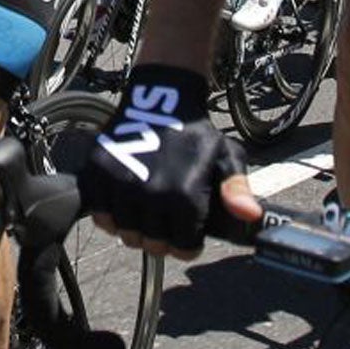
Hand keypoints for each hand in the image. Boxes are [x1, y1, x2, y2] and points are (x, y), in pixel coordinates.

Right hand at [77, 65, 258, 256]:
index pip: (183, 249)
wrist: (161, 100)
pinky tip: (125, 205)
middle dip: (163, 239)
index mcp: (185, 197)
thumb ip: (237, 190)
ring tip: (145, 214)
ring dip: (137, 230)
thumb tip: (250, 215)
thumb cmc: (197, 134)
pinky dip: (111, 218)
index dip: (188, 244)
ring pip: (127, 235)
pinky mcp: (99, 176)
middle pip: (153, 245)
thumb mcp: (227, 158)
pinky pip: (100, 217)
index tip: (187, 232)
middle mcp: (151, 195)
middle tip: (166, 222)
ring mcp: (122, 186)